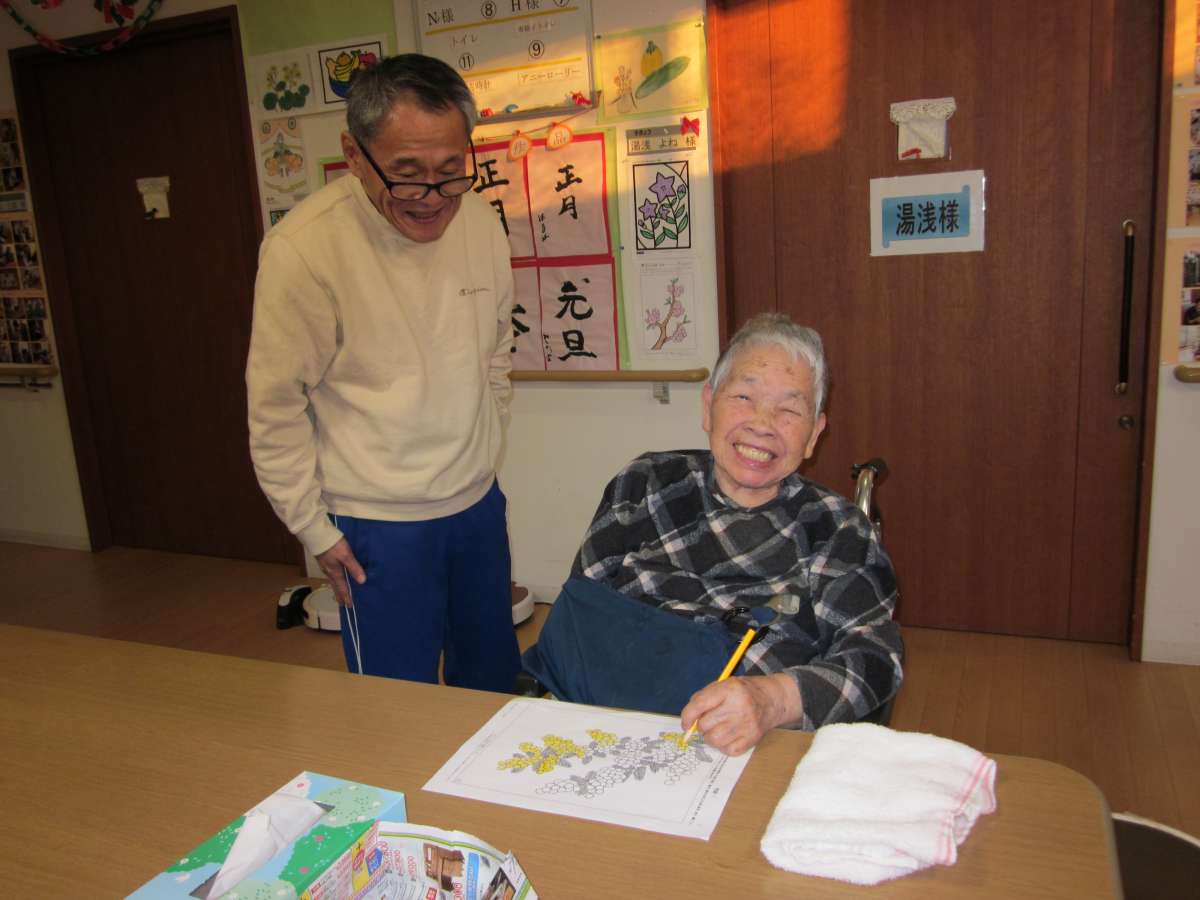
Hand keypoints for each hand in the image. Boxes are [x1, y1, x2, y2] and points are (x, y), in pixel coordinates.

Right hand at [315, 538, 364, 606]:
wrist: (317, 535)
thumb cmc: (333, 546)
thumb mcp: (346, 556)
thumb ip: (354, 568)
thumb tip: (362, 581)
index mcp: (335, 573)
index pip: (342, 589)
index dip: (346, 597)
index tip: (350, 606)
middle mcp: (329, 573)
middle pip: (336, 587)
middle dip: (340, 596)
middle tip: (343, 604)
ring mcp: (325, 567)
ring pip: (333, 581)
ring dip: (337, 588)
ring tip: (340, 593)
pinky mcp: (324, 561)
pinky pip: (331, 575)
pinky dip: (335, 580)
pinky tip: (336, 577)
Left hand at [680, 673, 800, 755]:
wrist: (771, 700)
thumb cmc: (742, 692)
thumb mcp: (723, 685)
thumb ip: (703, 698)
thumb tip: (687, 720)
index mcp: (730, 689)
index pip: (700, 704)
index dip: (687, 716)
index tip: (685, 724)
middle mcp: (739, 707)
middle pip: (705, 725)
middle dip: (701, 725)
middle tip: (709, 721)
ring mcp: (747, 724)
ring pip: (714, 740)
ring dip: (710, 737)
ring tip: (718, 729)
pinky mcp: (752, 738)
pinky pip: (727, 750)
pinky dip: (723, 746)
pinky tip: (728, 736)